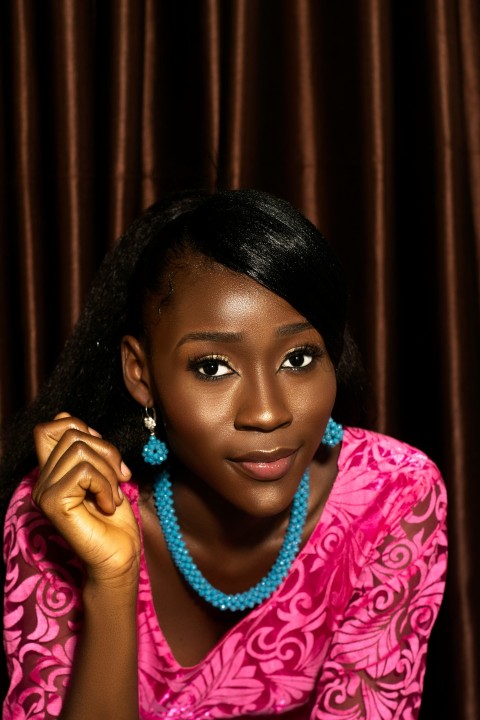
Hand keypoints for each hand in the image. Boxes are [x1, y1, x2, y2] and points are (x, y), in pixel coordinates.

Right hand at [33, 413, 140, 588]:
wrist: (120, 555)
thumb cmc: (115, 518)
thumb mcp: (105, 472)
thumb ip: (90, 450)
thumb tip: (76, 422)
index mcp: (53, 470)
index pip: (52, 426)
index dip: (82, 429)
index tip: (104, 456)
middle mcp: (43, 479)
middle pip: (71, 434)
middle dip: (106, 452)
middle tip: (118, 479)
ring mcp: (45, 491)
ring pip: (80, 451)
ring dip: (108, 472)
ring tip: (111, 495)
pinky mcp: (54, 503)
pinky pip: (84, 472)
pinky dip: (105, 485)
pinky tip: (107, 505)